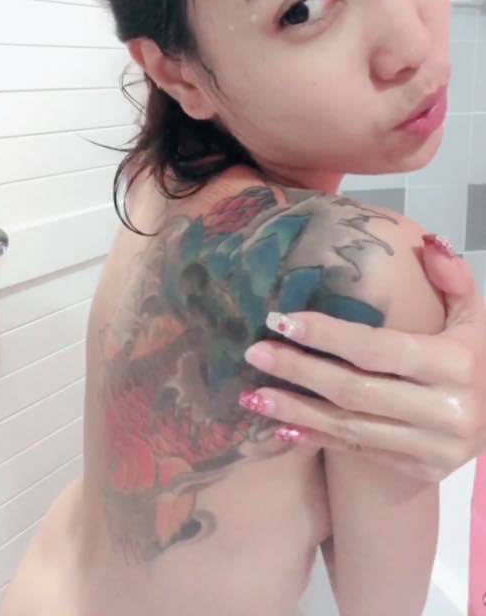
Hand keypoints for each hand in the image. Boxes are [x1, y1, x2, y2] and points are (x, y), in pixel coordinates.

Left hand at [243, 239, 485, 480]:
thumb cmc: (475, 356)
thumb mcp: (474, 315)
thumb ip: (454, 278)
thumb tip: (428, 242)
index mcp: (457, 365)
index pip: (379, 350)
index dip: (328, 336)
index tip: (282, 320)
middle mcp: (447, 412)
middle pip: (355, 391)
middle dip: (300, 370)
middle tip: (255, 351)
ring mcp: (433, 449)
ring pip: (350, 427)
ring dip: (296, 409)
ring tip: (252, 393)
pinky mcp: (420, 472)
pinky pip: (358, 452)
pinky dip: (317, 438)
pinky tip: (280, 425)